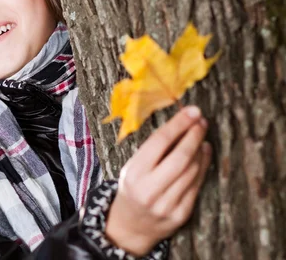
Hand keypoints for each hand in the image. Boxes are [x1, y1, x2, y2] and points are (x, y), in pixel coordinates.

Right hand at [104, 106, 212, 255]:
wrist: (130, 225)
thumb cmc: (132, 188)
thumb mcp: (133, 167)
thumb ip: (153, 150)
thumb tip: (181, 124)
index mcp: (134, 173)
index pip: (159, 142)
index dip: (178, 124)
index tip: (192, 111)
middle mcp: (149, 190)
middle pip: (180, 156)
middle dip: (194, 135)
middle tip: (201, 121)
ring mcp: (166, 204)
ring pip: (192, 170)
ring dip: (200, 149)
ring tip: (201, 135)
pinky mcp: (180, 214)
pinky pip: (197, 185)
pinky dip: (203, 166)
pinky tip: (204, 153)